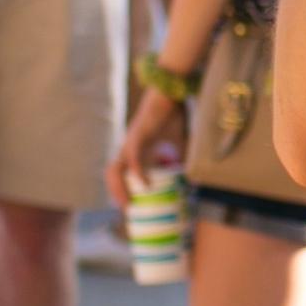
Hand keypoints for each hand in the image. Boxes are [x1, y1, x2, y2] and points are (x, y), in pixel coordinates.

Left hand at [109, 87, 184, 209]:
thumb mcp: (178, 142)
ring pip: (115, 170)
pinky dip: (138, 174)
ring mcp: (130, 143)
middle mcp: (128, 148)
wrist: (169, 94)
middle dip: (116, 193)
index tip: (131, 206)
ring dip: (120, 188)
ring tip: (129, 203)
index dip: (122, 190)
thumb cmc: (172, 115)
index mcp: (136, 150)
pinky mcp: (137, 137)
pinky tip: (145, 185)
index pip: (122, 174)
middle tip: (128, 211)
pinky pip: (134, 160)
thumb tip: (192, 174)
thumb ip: (181, 157)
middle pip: (112, 174)